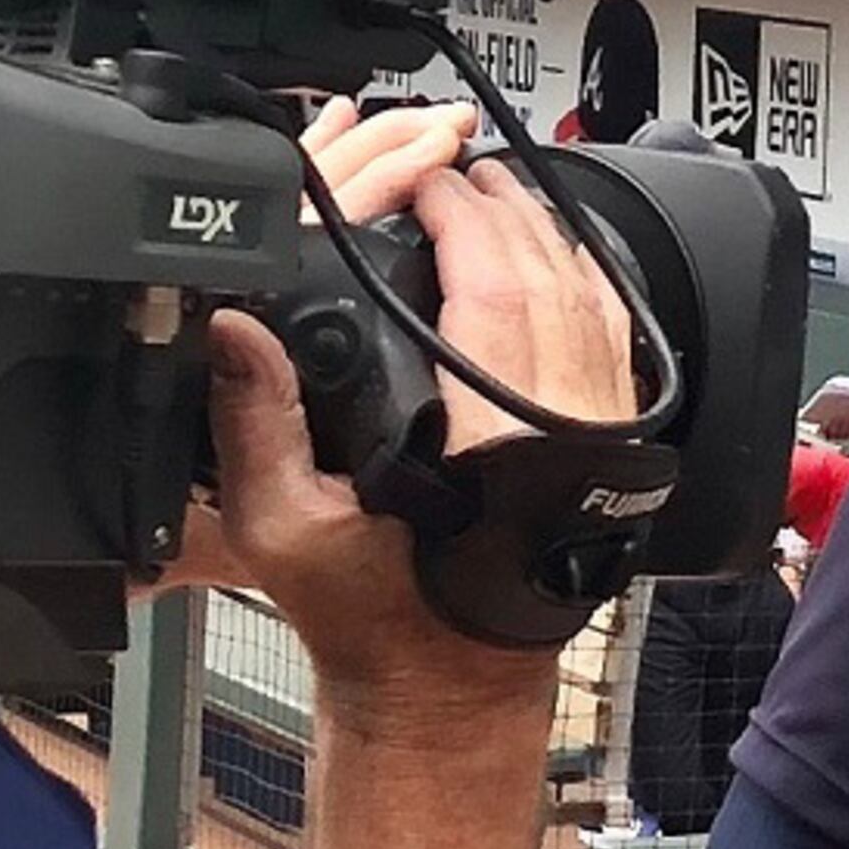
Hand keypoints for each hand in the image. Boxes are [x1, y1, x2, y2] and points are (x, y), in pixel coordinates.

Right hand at [171, 99, 639, 708]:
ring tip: (497, 190)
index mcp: (494, 442)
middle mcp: (567, 429)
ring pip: (594, 304)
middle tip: (452, 166)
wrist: (450, 682)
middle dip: (503, 208)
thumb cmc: (378, 616)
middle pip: (550, 279)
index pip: (493, 289)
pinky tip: (555, 254)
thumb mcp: (286, 526)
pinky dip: (589, 284)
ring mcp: (603, 436)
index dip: (458, 218)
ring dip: (549, 236)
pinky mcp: (615, 447)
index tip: (419, 178)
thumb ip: (257, 421)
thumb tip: (232, 328)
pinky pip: (616, 342)